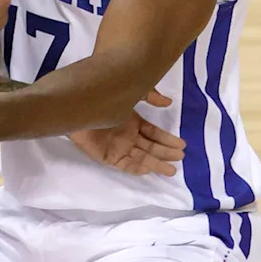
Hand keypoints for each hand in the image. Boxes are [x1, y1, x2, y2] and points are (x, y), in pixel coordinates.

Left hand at [67, 90, 185, 175]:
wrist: (78, 105)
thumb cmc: (103, 96)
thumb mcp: (130, 92)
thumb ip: (150, 96)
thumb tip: (168, 102)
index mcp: (131, 120)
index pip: (153, 133)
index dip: (167, 139)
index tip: (182, 145)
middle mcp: (126, 135)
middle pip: (150, 146)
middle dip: (165, 152)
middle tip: (181, 157)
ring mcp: (117, 146)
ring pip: (141, 157)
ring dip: (156, 163)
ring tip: (171, 169)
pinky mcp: (107, 155)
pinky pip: (124, 164)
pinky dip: (136, 168)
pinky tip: (147, 169)